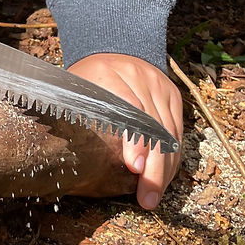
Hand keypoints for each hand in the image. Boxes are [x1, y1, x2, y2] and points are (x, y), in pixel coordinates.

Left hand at [67, 53, 182, 210]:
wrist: (112, 47)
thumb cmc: (87, 79)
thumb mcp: (75, 91)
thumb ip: (76, 116)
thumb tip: (67, 158)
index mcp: (107, 72)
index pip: (129, 109)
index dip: (135, 141)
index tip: (134, 167)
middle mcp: (138, 75)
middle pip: (153, 127)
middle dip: (153, 167)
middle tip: (147, 197)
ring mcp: (158, 83)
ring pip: (169, 133)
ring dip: (164, 168)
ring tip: (154, 194)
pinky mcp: (172, 93)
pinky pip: (177, 130)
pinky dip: (172, 156)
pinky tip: (165, 176)